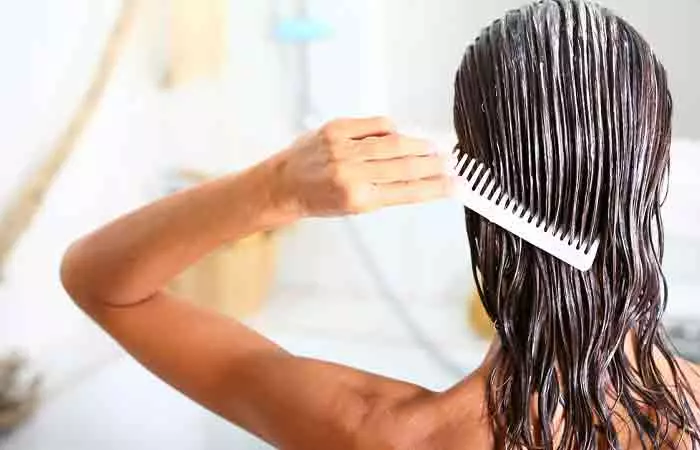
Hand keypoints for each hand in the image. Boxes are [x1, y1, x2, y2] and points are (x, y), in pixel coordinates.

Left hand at [273, 117, 451, 216]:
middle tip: (451, 163)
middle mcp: (351, 173)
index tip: (455, 185)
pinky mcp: (336, 129)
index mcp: (358, 199)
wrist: (283, 186)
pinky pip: (374, 125)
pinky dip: (392, 128)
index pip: (408, 192)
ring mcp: (344, 149)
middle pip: (405, 165)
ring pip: (393, 143)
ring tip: (435, 148)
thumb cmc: (318, 199)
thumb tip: (419, 176)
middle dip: (433, 164)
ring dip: (419, 145)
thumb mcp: (354, 207)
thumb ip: (385, 191)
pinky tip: (402, 134)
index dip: (435, 188)